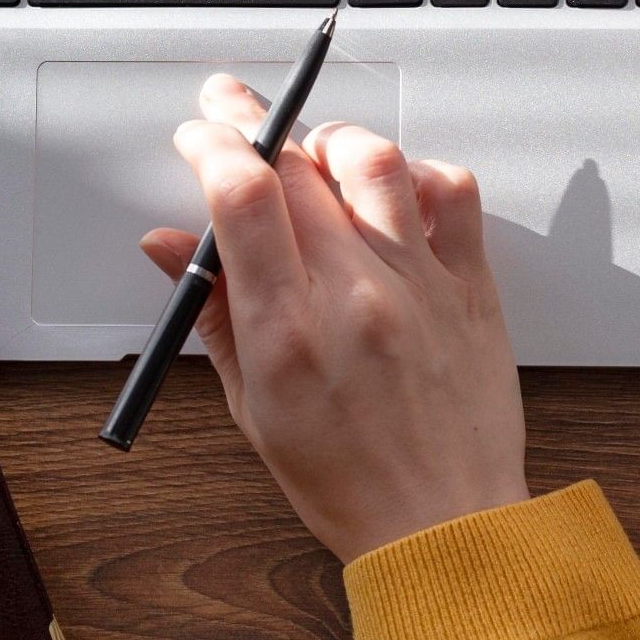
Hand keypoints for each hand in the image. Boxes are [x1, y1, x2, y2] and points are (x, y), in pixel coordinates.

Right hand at [139, 76, 528, 562]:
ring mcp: (419, 285)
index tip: (198, 134)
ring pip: (374, 159)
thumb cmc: (347, 482)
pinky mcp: (470, 286)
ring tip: (313, 152)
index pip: (244, 195)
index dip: (212, 143)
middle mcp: (354, 296)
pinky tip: (392, 190)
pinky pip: (453, 192)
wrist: (445, 526)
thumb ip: (211, 315)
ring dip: (331, 139)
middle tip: (234, 113)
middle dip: (254, 122)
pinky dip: (417, 170)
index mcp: (288, 332)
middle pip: (298, 165)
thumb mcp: (251, 406)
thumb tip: (169, 248)